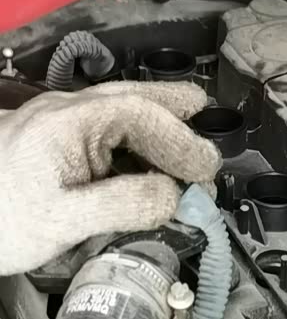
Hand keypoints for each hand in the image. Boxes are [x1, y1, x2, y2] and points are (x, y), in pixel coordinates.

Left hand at [0, 82, 220, 274]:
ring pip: (114, 108)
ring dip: (152, 116)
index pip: (141, 118)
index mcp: (69, 122)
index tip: (206, 172)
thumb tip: (173, 195)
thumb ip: (123, 203)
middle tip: (203, 108)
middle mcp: (64, 113)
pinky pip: (99, 127)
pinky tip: (139, 152)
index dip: (181, 141)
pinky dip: (130, 135)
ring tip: (183, 120)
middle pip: (129, 97)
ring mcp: (54, 123)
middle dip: (169, 104)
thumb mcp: (62, 221)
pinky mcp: (47, 140)